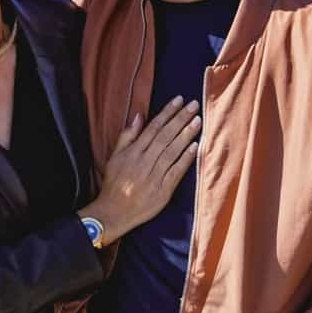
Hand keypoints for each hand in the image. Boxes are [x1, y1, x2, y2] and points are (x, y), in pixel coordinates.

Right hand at [82, 97, 200, 241]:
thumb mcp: (114, 157)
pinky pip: (176, 171)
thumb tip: (139, 116)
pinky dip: (186, 159)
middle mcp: (144, 161)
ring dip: (186, 135)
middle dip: (181, 119)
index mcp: (133, 152)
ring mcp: (155, 176)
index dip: (167, 113)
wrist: (114, 212)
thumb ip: (127, 136)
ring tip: (198, 121)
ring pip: (173, 151)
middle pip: (165, 136)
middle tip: (194, 105)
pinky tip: (195, 146)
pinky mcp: (164, 190)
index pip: (153, 127)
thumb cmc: (114, 183)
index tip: (179, 100)